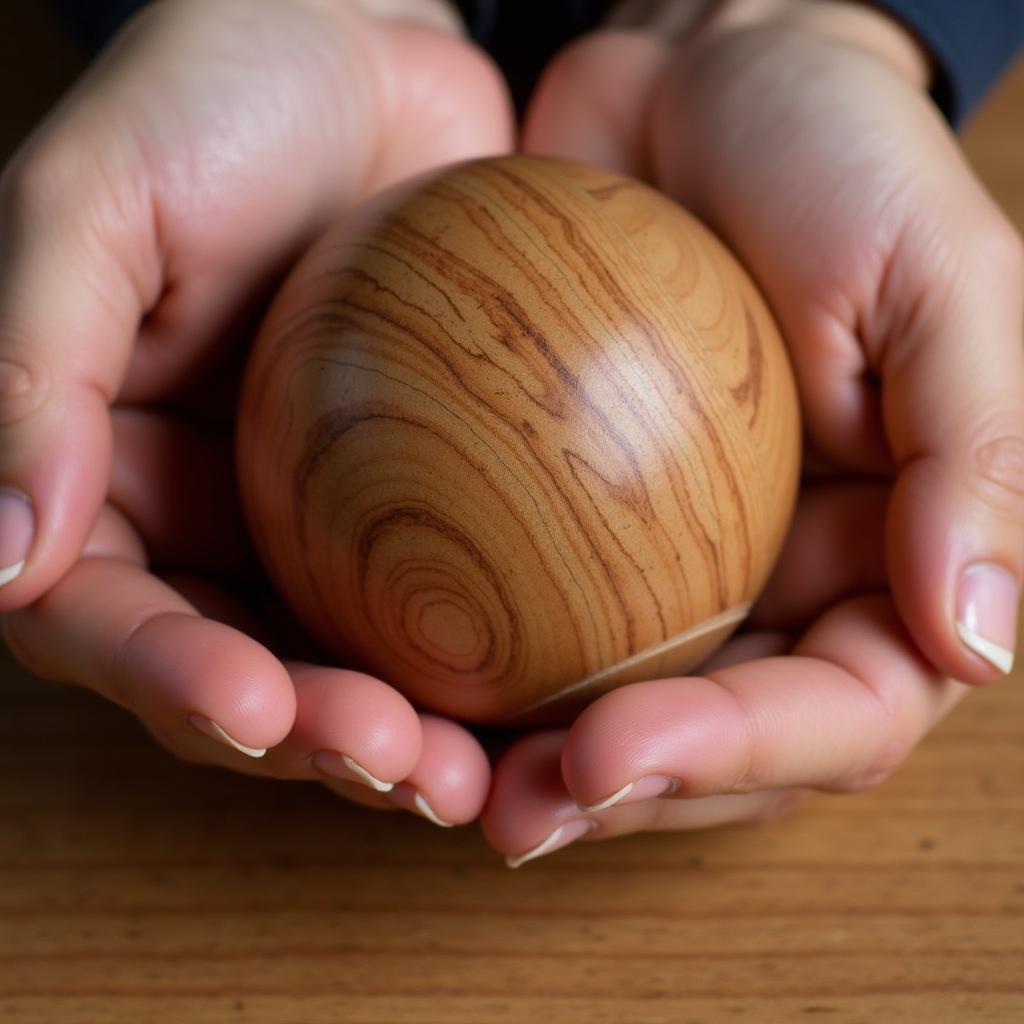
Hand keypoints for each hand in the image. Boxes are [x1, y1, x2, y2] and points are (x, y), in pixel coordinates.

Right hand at [1, 0, 511, 822]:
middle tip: (402, 768)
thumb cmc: (211, 97)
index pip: (108, 619)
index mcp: (96, 478)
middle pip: (237, 677)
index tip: (257, 706)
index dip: (172, 680)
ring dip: (397, 737)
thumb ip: (27, 374)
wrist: (359, 45)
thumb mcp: (90, 206)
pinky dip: (479, 662)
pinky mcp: (408, 502)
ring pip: (342, 668)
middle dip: (306, 741)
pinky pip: (441, 602)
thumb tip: (2, 558)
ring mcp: (307, 520)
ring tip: (470, 774)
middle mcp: (198, 520)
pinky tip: (538, 695)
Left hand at [482, 0, 1023, 862]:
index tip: (611, 753)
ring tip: (450, 782)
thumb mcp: (937, 275)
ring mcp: (676, 565)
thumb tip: (975, 642)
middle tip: (513, 812)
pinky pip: (522, 610)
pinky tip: (398, 675)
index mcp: (887, 560)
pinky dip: (470, 658)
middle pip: (713, 748)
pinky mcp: (576, 520)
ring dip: (533, 765)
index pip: (835, 709)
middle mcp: (783, 586)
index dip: (732, 754)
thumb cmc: (836, 158)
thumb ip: (970, 456)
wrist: (697, 88)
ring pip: (612, 708)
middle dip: (620, 795)